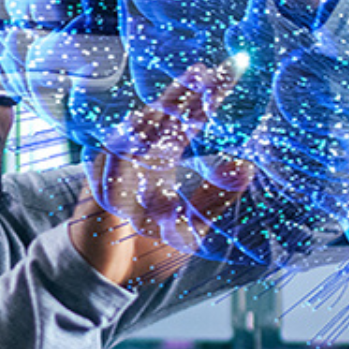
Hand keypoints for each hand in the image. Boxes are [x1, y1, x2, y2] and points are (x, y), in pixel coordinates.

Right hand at [70, 61, 255, 287]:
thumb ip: (215, 198)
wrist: (101, 278)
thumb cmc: (142, 251)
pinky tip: (152, 124)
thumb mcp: (190, 227)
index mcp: (159, 161)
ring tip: (189, 86)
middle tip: (214, 69)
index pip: (186, 122)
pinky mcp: (102, 190)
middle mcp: (138, 158)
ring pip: (140, 131)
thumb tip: (246, 166)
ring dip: (164, 108)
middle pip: (165, 117)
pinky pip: (118, 161)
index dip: (206, 99)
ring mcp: (117, 171)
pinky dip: (134, 144)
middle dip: (188, 92)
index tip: (230, 74)